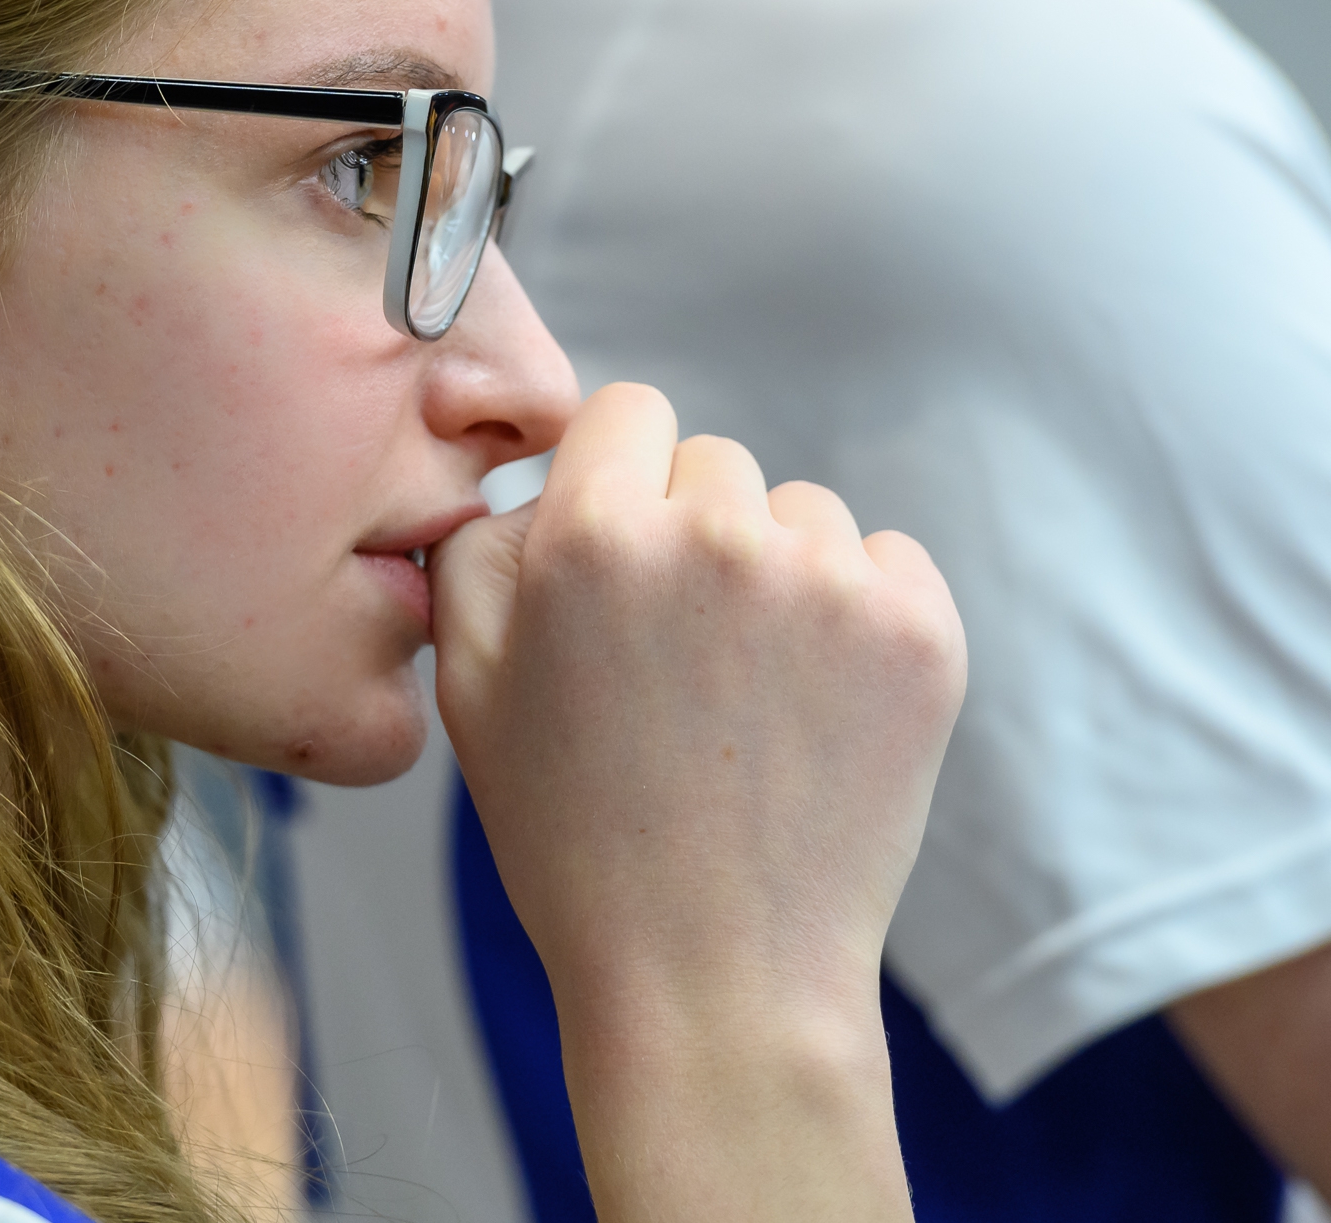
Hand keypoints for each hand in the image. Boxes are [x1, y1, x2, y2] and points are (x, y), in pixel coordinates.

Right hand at [433, 382, 963, 1221]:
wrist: (715, 978)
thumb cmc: (576, 839)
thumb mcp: (470, 690)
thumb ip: (478, 551)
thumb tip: (532, 480)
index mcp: (596, 537)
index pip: (627, 411)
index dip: (614, 477)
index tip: (617, 552)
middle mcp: (718, 537)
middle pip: (713, 461)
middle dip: (689, 532)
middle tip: (672, 655)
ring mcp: (832, 583)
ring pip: (801, 512)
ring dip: (775, 573)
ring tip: (743, 694)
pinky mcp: (921, 633)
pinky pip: (886, 560)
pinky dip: (856, 614)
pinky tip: (811, 703)